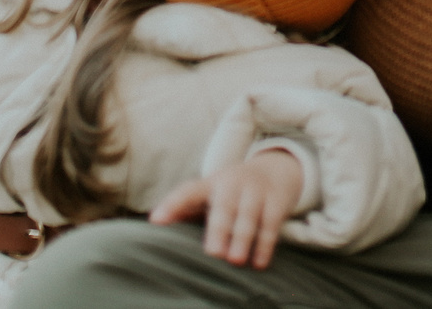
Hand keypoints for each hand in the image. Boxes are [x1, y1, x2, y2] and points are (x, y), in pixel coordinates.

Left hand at [149, 149, 303, 269]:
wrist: (276, 169)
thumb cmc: (232, 191)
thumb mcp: (210, 193)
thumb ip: (185, 207)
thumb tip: (155, 220)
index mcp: (210, 183)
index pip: (188, 192)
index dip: (172, 205)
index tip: (156, 220)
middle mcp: (232, 184)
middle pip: (223, 206)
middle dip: (218, 229)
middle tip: (212, 253)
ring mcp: (255, 190)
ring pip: (248, 215)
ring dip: (242, 238)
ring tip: (235, 261)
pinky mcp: (276, 200)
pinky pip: (271, 223)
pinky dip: (265, 244)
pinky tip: (258, 263)